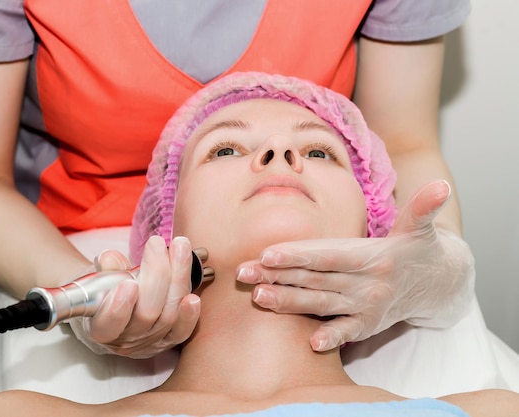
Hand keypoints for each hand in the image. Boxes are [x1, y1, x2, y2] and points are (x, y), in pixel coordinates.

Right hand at [69, 236, 201, 357]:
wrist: (114, 309)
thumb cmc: (103, 292)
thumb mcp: (96, 278)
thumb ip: (104, 269)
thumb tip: (111, 259)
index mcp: (99, 327)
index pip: (108, 323)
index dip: (119, 306)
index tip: (129, 283)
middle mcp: (125, 339)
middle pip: (146, 313)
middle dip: (156, 275)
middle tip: (157, 244)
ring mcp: (149, 342)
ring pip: (168, 315)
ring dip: (178, 277)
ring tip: (180, 247)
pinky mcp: (168, 340)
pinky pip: (182, 331)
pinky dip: (189, 314)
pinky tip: (194, 296)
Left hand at [236, 180, 474, 350]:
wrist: (439, 285)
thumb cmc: (417, 249)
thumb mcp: (420, 228)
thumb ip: (422, 209)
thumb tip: (441, 186)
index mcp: (373, 256)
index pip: (327, 255)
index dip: (297, 255)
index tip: (267, 254)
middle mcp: (369, 284)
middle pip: (314, 279)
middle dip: (277, 276)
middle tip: (243, 272)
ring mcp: (368, 307)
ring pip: (320, 303)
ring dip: (288, 302)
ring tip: (258, 296)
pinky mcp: (368, 325)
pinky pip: (346, 331)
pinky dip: (331, 337)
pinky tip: (310, 342)